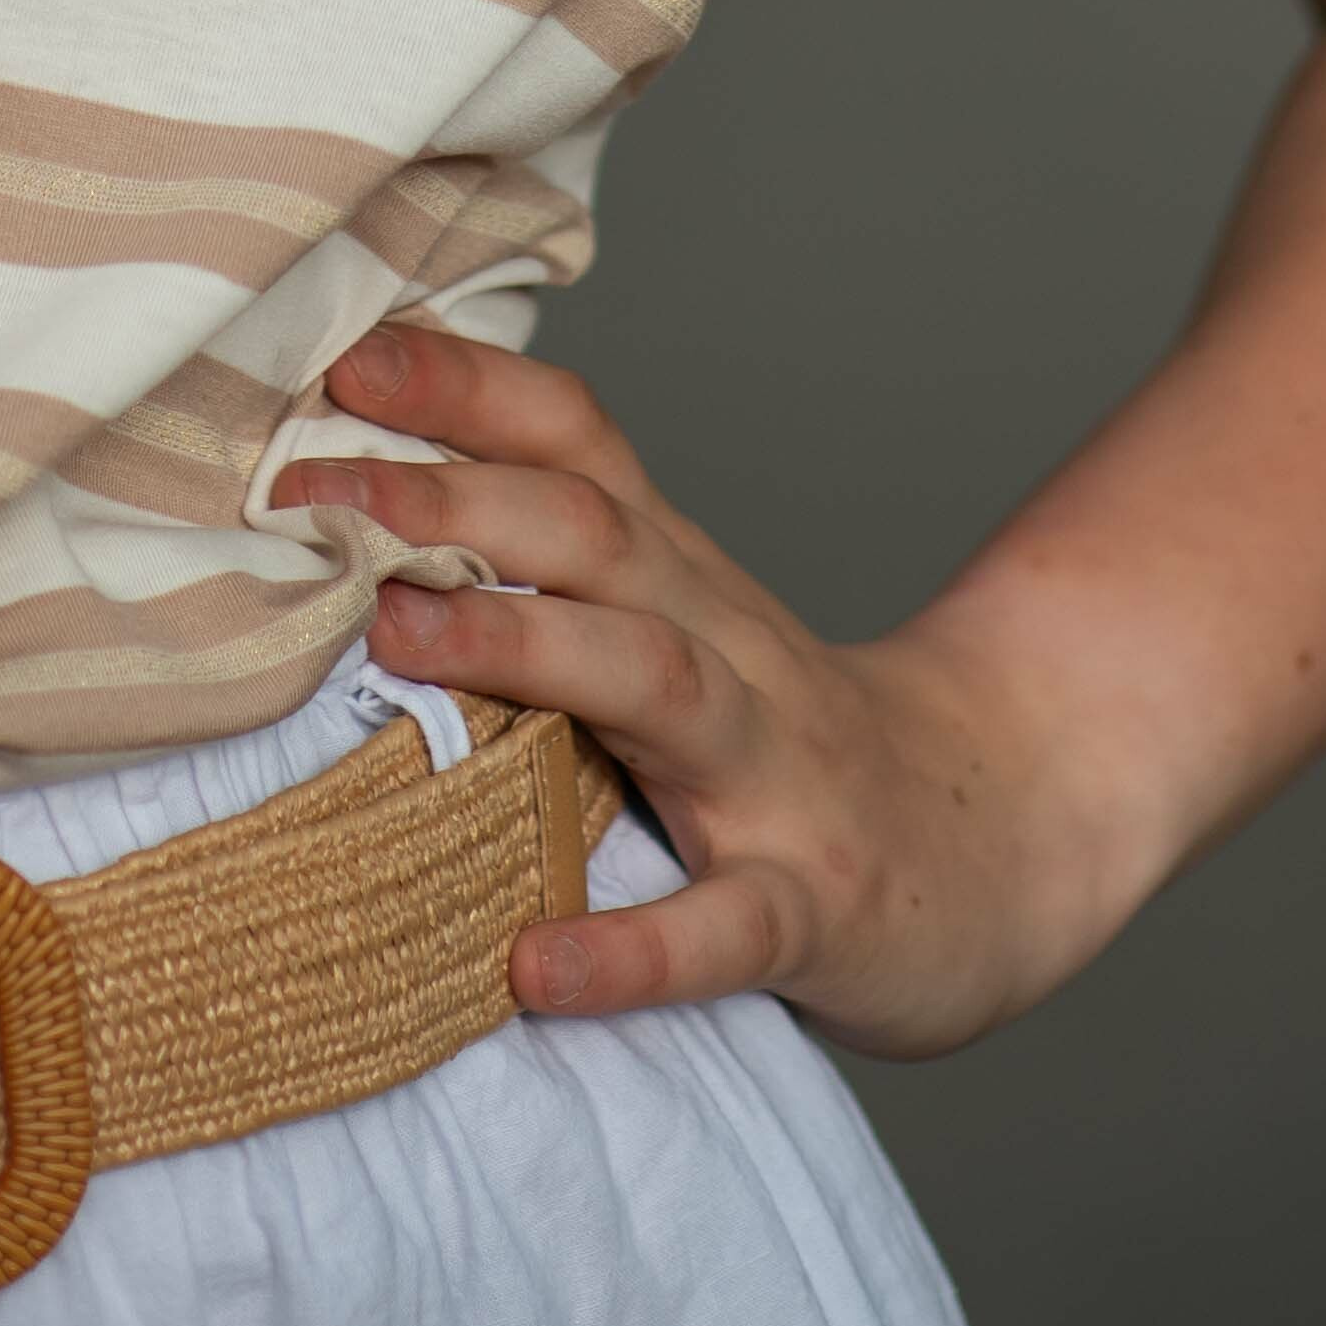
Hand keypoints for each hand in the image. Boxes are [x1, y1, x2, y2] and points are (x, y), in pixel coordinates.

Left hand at [305, 321, 1134, 1056]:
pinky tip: (535, 965)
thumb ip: (554, 573)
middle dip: (459, 497)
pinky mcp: (812, 909)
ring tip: (399, 637)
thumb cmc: (786, 738)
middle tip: (321, 491)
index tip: (344, 361)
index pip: (579, 443)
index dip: (468, 389)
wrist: (1004, 844)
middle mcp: (724, 646)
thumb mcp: (681, 624)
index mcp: (681, 577)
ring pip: (655, 682)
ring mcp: (775, 775)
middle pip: (597, 533)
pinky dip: (632, 948)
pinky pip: (721, 928)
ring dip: (524, 643)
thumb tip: (353, 520)